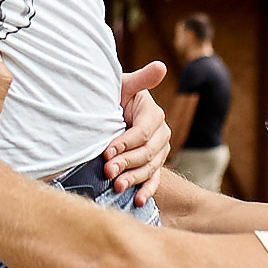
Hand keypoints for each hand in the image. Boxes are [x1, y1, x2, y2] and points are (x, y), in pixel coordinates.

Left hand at [105, 61, 168, 207]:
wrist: (108, 111)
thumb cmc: (113, 96)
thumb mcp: (123, 85)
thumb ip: (141, 79)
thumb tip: (161, 67)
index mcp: (153, 114)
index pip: (142, 132)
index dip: (125, 143)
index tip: (106, 151)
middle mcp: (161, 133)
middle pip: (147, 153)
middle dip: (126, 163)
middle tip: (107, 172)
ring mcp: (159, 151)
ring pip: (150, 168)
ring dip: (134, 179)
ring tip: (117, 187)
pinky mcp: (154, 165)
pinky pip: (154, 179)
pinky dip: (146, 191)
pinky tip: (137, 200)